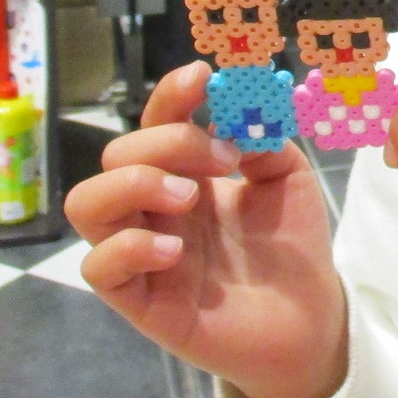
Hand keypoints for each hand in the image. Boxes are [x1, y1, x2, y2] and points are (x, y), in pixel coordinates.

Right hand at [65, 61, 346, 397]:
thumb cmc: (292, 248)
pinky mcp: (140, 302)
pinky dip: (128, 247)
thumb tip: (232, 109)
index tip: (202, 79)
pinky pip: (98, 268)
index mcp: (186, 175)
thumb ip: (260, 137)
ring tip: (188, 197)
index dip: (170, 96)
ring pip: (87, 203)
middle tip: (222, 161)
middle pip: (117, 154)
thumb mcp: (288, 176)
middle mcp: (155, 209)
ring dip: (134, 183)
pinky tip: (173, 249)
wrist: (310, 318)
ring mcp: (142, 254)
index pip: (155, 124)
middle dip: (168, 142)